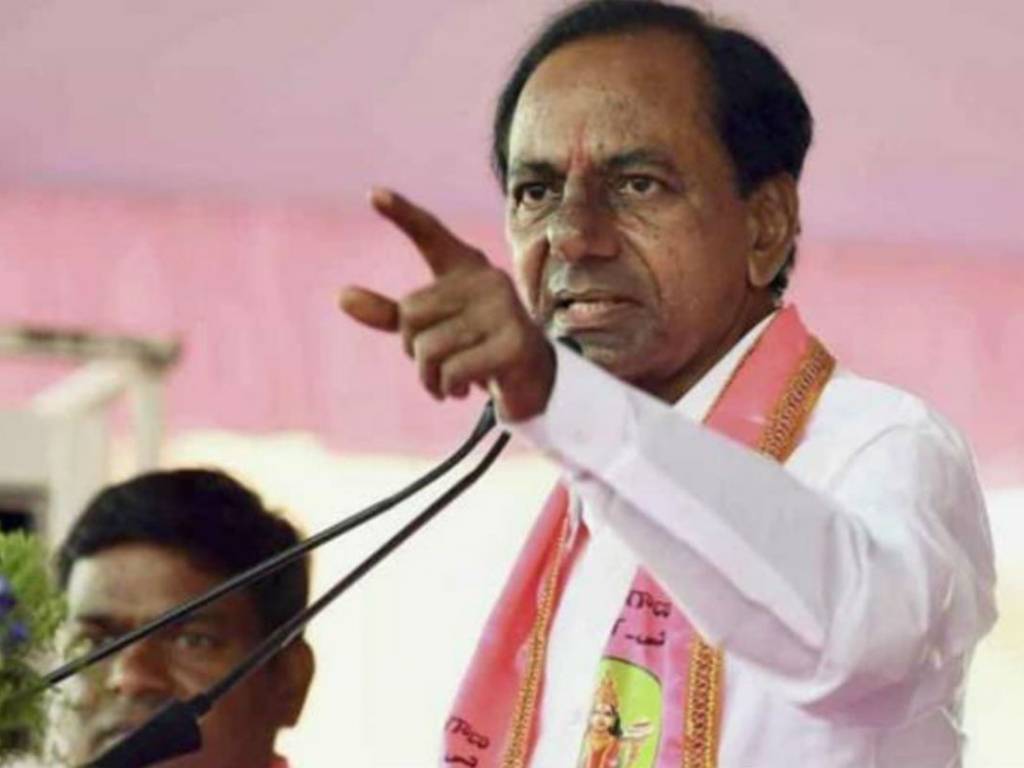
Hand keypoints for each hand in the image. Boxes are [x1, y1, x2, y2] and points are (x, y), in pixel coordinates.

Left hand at [339, 188, 555, 421]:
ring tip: (450, 383)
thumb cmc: (476, 347)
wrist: (533, 380)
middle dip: (415, 350)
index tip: (373, 193)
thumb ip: (390, 314)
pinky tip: (462, 389)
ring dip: (430, 377)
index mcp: (466, 268)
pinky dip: (447, 388)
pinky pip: (453, 371)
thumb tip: (341, 296)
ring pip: (429, 348)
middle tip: (440, 362)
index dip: (403, 214)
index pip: (430, 235)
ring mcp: (505, 310)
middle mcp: (488, 279)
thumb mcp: (431, 329)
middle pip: (411, 313)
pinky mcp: (515, 344)